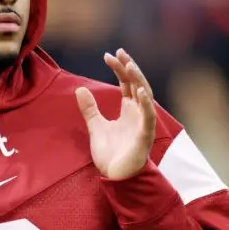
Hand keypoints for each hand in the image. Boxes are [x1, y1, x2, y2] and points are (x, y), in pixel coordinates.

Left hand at [75, 48, 156, 179]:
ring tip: (129, 65)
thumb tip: (79, 88)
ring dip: (138, 80)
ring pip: (145, 96)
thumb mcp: (96, 126)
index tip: (109, 55)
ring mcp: (143, 123)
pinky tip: (140, 91)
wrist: (116, 177)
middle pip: (136, 84)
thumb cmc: (111, 154)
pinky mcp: (145, 135)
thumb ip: (90, 109)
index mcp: (129, 110)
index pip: (126, 84)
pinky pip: (148, 117)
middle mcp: (138, 113)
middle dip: (129, 68)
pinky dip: (146, 104)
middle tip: (119, 52)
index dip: (120, 69)